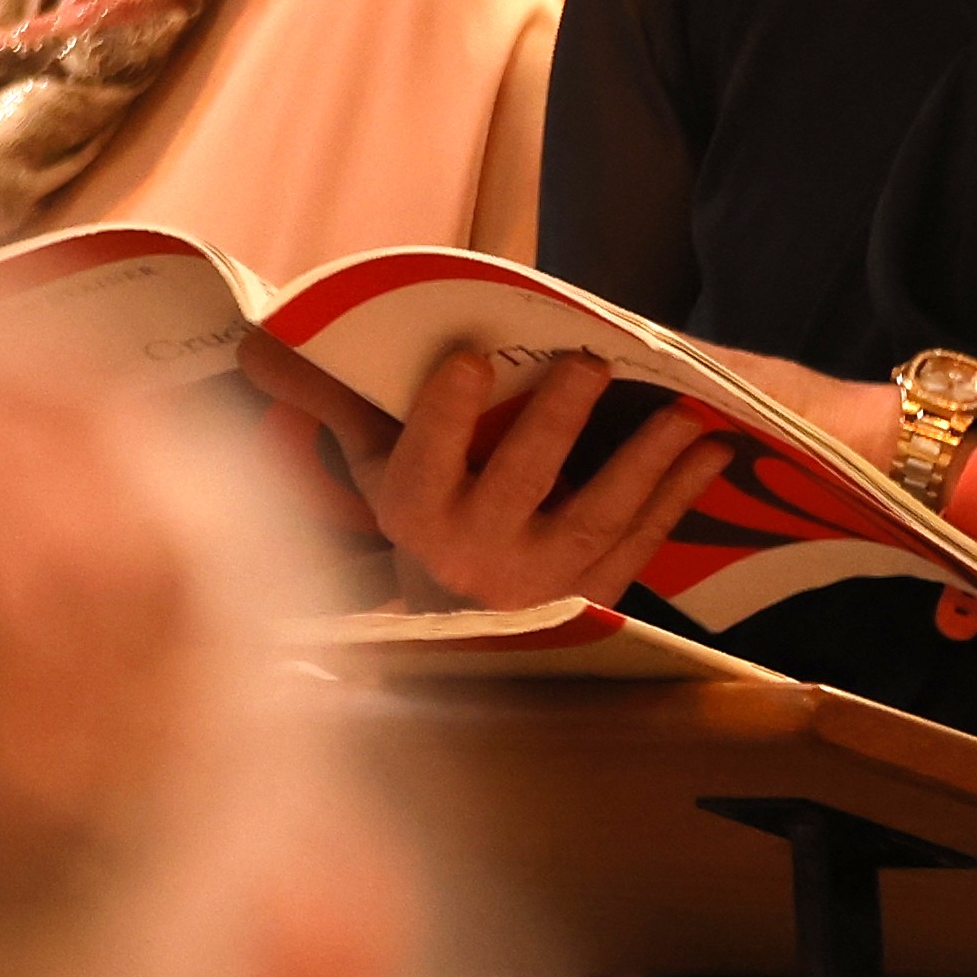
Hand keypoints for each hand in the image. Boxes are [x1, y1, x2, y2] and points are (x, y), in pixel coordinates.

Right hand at [349, 343, 732, 614]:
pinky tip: (710, 454)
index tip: (470, 357)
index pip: (428, 457)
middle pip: (520, 480)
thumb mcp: (373, 472)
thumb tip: (266, 348)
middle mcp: (476, 552)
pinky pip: (640, 543)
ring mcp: (541, 580)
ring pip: (596, 515)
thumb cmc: (419, 527)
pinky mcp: (592, 596)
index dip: (447, 411)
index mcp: (417, 515)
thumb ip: (345, 408)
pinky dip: (678, 498)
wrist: (456, 628)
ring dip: (642, 461)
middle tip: (589, 363)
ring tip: (682, 412)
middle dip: (556, 420)